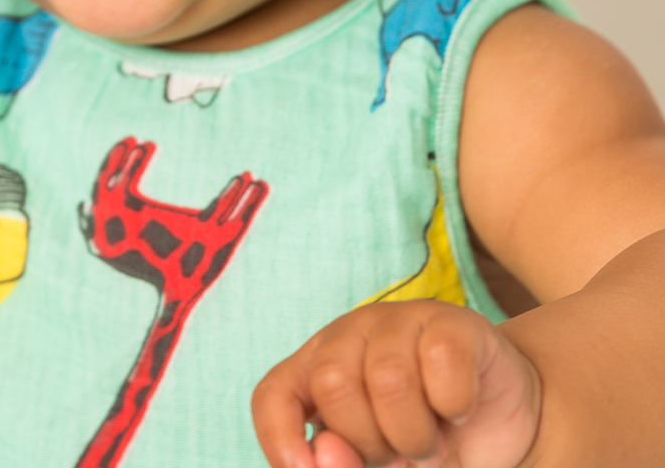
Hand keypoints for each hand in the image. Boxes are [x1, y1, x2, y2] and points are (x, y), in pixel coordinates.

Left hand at [252, 301, 540, 467]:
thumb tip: (324, 451)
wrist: (498, 420)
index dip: (278, 437)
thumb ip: (348, 465)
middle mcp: (349, 336)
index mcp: (317, 370)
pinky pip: (442, 362)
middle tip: (400, 451)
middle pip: (333, 385)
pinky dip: (454, 406)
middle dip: (369, 441)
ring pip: (387, 378)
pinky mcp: (451, 320)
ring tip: (432, 438)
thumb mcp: (382, 464)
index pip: (273, 395)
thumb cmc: (425, 443)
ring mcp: (399, 319)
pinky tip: (459, 410)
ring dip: (416, 434)